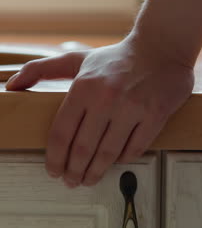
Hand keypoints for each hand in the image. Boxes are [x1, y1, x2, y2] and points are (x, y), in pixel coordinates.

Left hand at [5, 33, 193, 187]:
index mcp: (84, 86)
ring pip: (107, 154)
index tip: (54, 169)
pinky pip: (133, 149)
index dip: (54, 157)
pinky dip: (122, 160)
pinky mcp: (154, 115)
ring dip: (95, 172)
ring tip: (89, 178)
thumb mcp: (77, 59)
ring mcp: (132, 108)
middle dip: (73, 171)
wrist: (159, 48)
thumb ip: (42, 69)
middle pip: (82, 149)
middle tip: (71, 180)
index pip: (61, 132)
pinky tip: (115, 160)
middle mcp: (106, 99)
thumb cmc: (116, 57)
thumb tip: (12, 84)